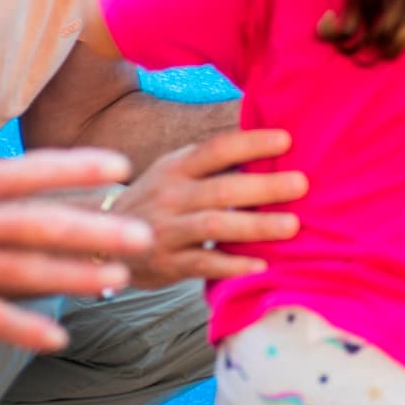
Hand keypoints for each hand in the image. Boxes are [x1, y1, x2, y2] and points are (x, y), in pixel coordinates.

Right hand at [0, 149, 152, 352]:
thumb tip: (20, 178)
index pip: (32, 169)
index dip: (78, 166)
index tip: (120, 165)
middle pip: (43, 223)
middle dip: (97, 229)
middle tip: (143, 234)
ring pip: (26, 271)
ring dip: (76, 276)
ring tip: (118, 280)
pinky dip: (23, 329)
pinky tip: (57, 338)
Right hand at [111, 128, 307, 288]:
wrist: (102, 240)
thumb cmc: (158, 199)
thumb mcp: (174, 171)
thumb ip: (212, 160)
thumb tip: (269, 142)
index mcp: (177, 167)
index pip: (216, 149)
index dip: (251, 143)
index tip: (287, 140)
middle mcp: (171, 196)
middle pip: (222, 189)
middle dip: (264, 187)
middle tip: (301, 184)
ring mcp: (167, 230)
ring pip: (215, 226)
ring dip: (256, 226)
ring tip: (292, 225)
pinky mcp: (167, 264)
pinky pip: (203, 263)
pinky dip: (233, 265)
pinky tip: (262, 264)